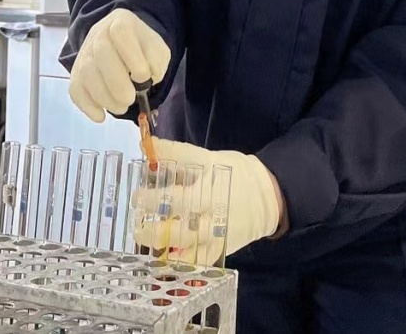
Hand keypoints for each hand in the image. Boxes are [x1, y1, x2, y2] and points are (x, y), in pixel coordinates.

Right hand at [68, 8, 169, 122]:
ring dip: (104, 97)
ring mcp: (84, 54)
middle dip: (116, 83)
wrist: (120, 43)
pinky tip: (101, 115)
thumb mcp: (157, 49)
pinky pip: (75, 90)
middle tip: (129, 99)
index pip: (122, 34)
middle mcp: (98, 34)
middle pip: (100, 54)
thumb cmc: (141, 48)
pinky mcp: (75, 73)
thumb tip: (146, 78)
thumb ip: (156, 61)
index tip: (143, 76)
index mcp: (121, 23)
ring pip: (87, 74)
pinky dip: (87, 106)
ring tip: (121, 107)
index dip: (133, 58)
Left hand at [131, 139, 283, 265]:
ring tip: (144, 235)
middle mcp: (212, 214)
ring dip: (161, 242)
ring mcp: (216, 235)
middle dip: (153, 225)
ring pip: (185, 246)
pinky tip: (164, 253)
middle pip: (179, 225)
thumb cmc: (236, 174)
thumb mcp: (210, 158)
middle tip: (137, 219)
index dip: (152, 196)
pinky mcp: (219, 250)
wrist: (268, 197)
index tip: (136, 194)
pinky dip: (179, 260)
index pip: (176, 193)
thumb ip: (178, 153)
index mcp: (210, 188)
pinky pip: (196, 260)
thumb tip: (149, 144)